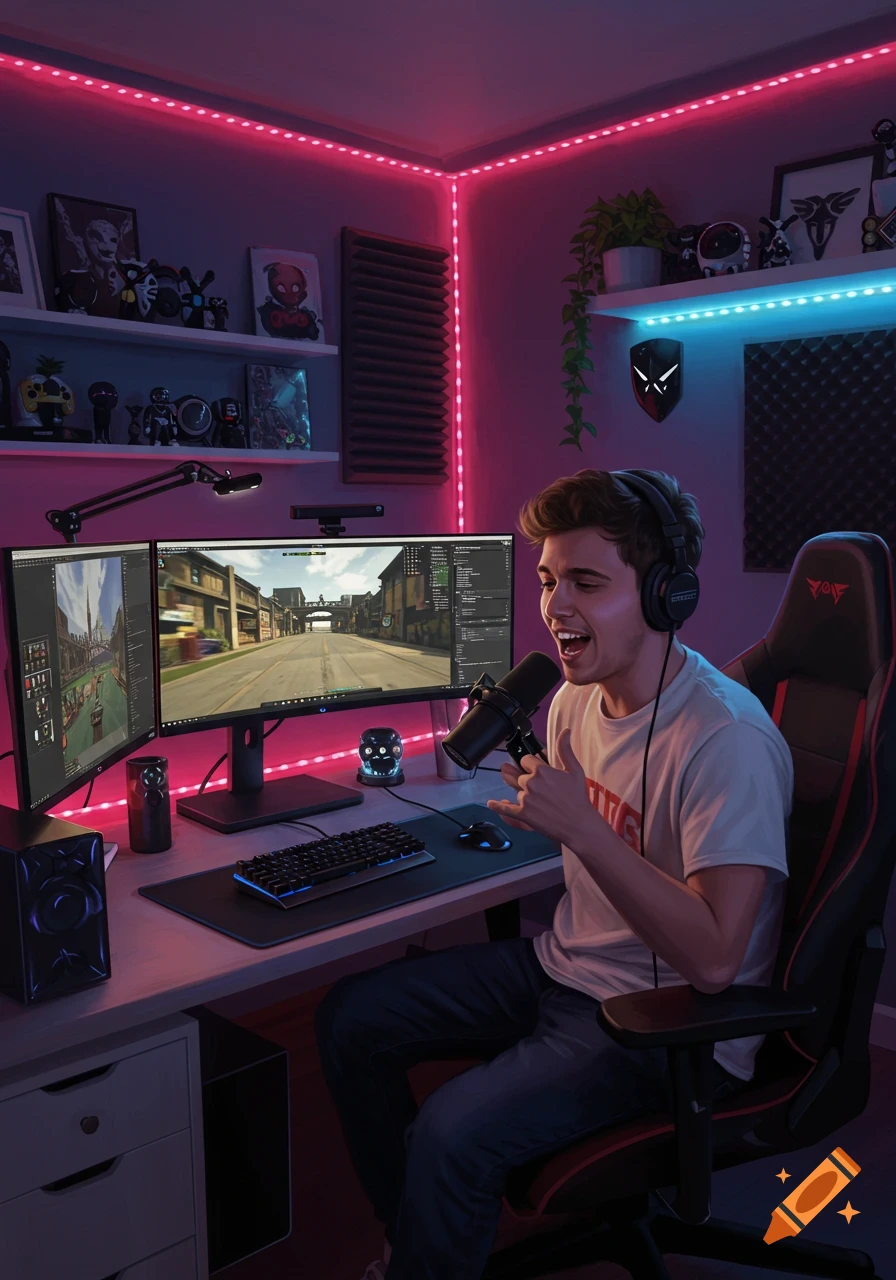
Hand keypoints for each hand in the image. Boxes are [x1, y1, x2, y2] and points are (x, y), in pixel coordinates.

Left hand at [487, 729, 594, 846]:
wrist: (579, 824)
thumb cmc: (578, 797)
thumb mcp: (575, 770)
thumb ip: (565, 750)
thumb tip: (565, 731)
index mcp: (541, 770)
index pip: (526, 760)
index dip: (531, 765)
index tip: (537, 770)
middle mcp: (531, 782)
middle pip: (520, 776)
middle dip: (527, 781)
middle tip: (540, 790)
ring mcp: (525, 798)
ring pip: (518, 791)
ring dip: (524, 794)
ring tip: (537, 800)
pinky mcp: (523, 814)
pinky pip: (506, 809)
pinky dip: (498, 807)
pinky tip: (492, 803)